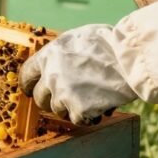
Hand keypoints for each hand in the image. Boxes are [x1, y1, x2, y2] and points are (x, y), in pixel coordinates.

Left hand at [19, 24, 135, 124]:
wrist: (131, 58)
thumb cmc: (109, 44)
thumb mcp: (77, 38)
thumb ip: (61, 53)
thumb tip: (53, 62)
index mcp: (48, 55)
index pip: (26, 75)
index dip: (29, 85)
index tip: (30, 90)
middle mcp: (51, 75)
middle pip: (40, 98)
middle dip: (51, 100)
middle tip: (67, 98)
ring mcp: (64, 94)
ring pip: (58, 110)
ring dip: (72, 108)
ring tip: (91, 97)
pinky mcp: (79, 109)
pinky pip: (78, 120)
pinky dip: (89, 116)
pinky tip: (101, 107)